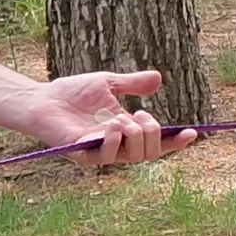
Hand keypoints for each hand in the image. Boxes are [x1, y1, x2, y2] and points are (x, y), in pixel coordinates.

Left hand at [15, 70, 197, 165]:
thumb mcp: (109, 83)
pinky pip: (110, 155)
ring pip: (135, 156)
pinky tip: (108, 124)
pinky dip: (115, 137)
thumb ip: (133, 84)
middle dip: (154, 132)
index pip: (157, 143)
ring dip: (134, 134)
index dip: (176, 142)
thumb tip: (158, 79)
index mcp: (127, 131)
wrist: (43, 99)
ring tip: (120, 117)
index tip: (192, 132)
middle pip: (151, 153)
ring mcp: (102, 153)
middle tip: (140, 113)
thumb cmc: (72, 92)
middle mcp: (118, 146)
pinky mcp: (86, 157)